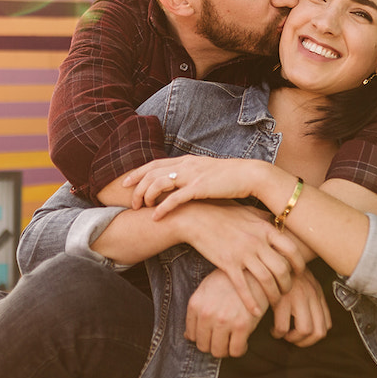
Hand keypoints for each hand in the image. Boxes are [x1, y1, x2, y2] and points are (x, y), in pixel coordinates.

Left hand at [124, 156, 262, 217]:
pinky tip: (155, 217)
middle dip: (136, 187)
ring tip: (141, 209)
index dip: (137, 172)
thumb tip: (179, 183)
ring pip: (158, 183)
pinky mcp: (199, 188)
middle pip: (152, 173)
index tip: (125, 182)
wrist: (250, 175)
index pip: (154, 164)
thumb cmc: (230, 177)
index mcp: (186, 160)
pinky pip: (175, 198)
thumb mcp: (206, 171)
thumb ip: (191, 175)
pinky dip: (162, 207)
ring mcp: (192, 175)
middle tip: (130, 201)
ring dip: (146, 196)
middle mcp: (186, 165)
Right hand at [175, 201, 304, 312]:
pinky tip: (255, 311)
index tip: (299, 274)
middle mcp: (257, 241)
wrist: (196, 217)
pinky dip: (251, 302)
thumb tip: (281, 226)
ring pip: (266, 280)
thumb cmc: (223, 213)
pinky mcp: (227, 263)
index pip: (292, 250)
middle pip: (282, 268)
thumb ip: (266, 220)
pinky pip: (244, 287)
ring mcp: (242, 253)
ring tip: (274, 302)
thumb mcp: (249, 212)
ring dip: (273, 295)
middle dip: (288, 284)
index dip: (299, 265)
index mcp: (265, 228)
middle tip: (287, 292)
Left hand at [186, 269, 264, 357]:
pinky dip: (239, 350)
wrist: (253, 270)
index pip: (191, 335)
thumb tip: (188, 336)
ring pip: (219, 351)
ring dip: (225, 350)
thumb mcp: (206, 290)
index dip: (202, 338)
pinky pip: (236, 351)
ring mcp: (224, 320)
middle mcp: (207, 314)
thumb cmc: (229, 280)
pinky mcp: (242, 325)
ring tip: (232, 341)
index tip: (211, 336)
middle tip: (222, 340)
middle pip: (204, 346)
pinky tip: (243, 341)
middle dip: (213, 345)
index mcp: (195, 304)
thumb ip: (196, 312)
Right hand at [271, 267, 331, 347]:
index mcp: (317, 294)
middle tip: (292, 338)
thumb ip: (310, 296)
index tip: (302, 336)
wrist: (274, 253)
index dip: (314, 337)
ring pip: (304, 331)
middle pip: (318, 332)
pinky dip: (278, 332)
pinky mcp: (282, 299)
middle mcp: (311, 296)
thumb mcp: (304, 280)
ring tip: (282, 333)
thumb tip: (310, 318)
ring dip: (292, 338)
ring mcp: (298, 297)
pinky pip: (283, 327)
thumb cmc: (286, 269)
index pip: (326, 325)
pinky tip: (273, 327)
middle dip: (304, 342)